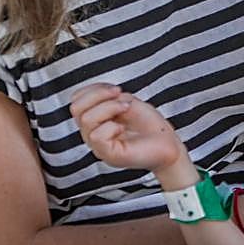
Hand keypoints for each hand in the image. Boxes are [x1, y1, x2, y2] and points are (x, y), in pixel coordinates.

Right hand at [70, 84, 184, 174]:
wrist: (167, 142)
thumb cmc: (149, 124)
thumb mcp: (125, 102)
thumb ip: (107, 97)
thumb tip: (96, 94)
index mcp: (95, 121)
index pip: (76, 100)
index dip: (94, 89)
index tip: (116, 89)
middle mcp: (92, 134)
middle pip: (76, 108)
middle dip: (99, 95)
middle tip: (121, 96)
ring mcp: (99, 146)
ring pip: (86, 120)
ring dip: (109, 107)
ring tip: (126, 109)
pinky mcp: (109, 155)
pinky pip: (97, 136)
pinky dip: (112, 126)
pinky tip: (123, 128)